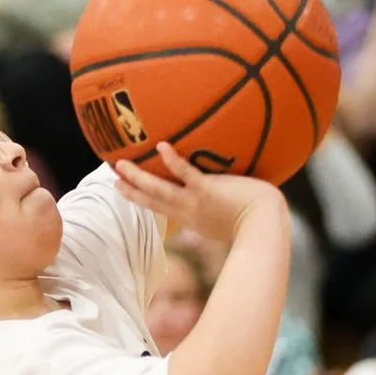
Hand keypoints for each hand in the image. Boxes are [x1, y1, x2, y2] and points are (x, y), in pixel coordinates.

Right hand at [112, 142, 282, 247]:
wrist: (263, 227)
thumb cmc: (255, 221)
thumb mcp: (228, 220)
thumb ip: (218, 210)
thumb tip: (219, 201)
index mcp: (190, 218)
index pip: (160, 207)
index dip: (141, 199)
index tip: (125, 190)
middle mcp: (187, 212)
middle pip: (152, 200)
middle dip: (131, 190)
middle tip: (112, 178)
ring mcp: (194, 202)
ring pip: (160, 190)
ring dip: (138, 178)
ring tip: (120, 165)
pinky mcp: (207, 191)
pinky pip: (187, 175)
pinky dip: (173, 162)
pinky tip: (161, 147)